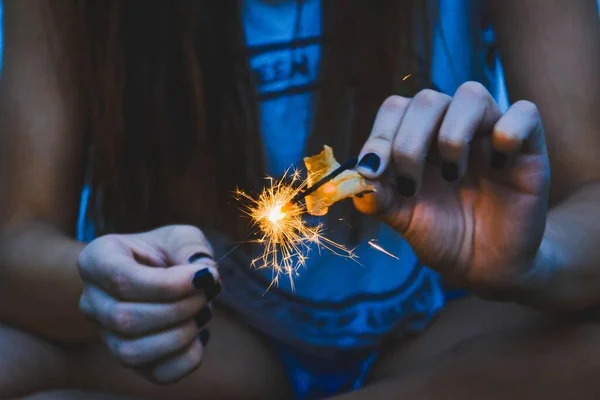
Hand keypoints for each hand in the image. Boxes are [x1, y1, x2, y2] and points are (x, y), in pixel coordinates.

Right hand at [78, 225, 220, 383]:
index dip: (169, 284)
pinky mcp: (130, 360)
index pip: (123, 280)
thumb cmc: (166, 251)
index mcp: (97, 260)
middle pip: (126, 319)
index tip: (205, 277)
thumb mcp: (180, 236)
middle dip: (179, 307)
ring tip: (203, 312)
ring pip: (132, 352)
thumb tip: (204, 275)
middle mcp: (91, 301)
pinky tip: (200, 334)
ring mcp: (106, 335)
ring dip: (180, 335)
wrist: (157, 272)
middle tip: (208, 291)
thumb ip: (191, 248)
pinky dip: (187, 358)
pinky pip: (156, 373)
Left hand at [355, 82, 549, 296]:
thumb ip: (377, 198)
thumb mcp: (403, 219)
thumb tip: (354, 178)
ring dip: (452, 134)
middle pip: (427, 99)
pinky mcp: (528, 147)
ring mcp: (488, 133)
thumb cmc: (442, 235)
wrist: (483, 266)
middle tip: (409, 186)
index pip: (395, 109)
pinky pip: (524, 112)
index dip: (380, 134)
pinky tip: (497, 165)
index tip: (374, 171)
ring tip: (452, 175)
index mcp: (417, 139)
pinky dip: (509, 130)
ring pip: (471, 93)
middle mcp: (450, 127)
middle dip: (409, 142)